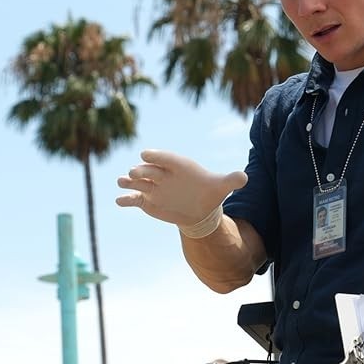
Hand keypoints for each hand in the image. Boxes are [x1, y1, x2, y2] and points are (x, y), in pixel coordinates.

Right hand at [116, 150, 246, 227]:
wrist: (199, 209)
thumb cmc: (208, 193)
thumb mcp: (221, 187)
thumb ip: (230, 180)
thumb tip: (244, 178)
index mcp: (177, 166)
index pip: (165, 158)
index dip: (156, 156)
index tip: (145, 154)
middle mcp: (162, 174)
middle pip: (149, 170)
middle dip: (141, 171)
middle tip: (134, 172)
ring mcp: (153, 187)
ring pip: (138, 182)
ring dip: (129, 182)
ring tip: (121, 182)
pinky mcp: (147, 200)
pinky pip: (134, 199)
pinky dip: (126, 199)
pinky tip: (118, 201)